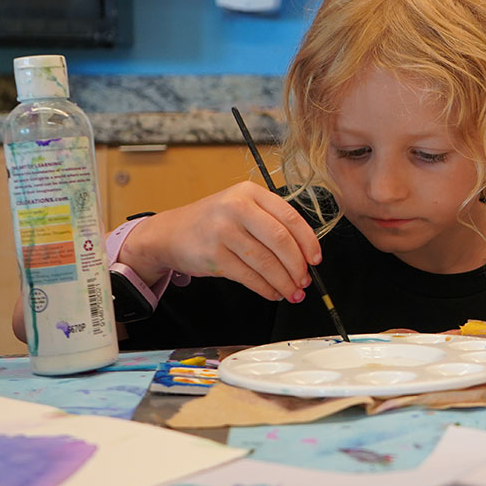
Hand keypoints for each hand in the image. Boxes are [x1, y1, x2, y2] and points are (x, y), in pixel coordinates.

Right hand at [119, 181, 321, 303]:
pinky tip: (272, 293)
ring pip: (266, 262)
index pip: (290, 217)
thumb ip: (271, 222)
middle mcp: (237, 207)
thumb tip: (304, 254)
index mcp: (250, 192)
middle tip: (304, 280)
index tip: (315, 259)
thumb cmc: (212, 222)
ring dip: (284, 281)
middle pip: (281, 240)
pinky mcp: (214, 255)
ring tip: (292, 291)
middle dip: (298, 266)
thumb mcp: (241, 207)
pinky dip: (266, 288)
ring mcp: (224, 231)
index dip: (308, 242)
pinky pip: (249, 276)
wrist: (170, 233)